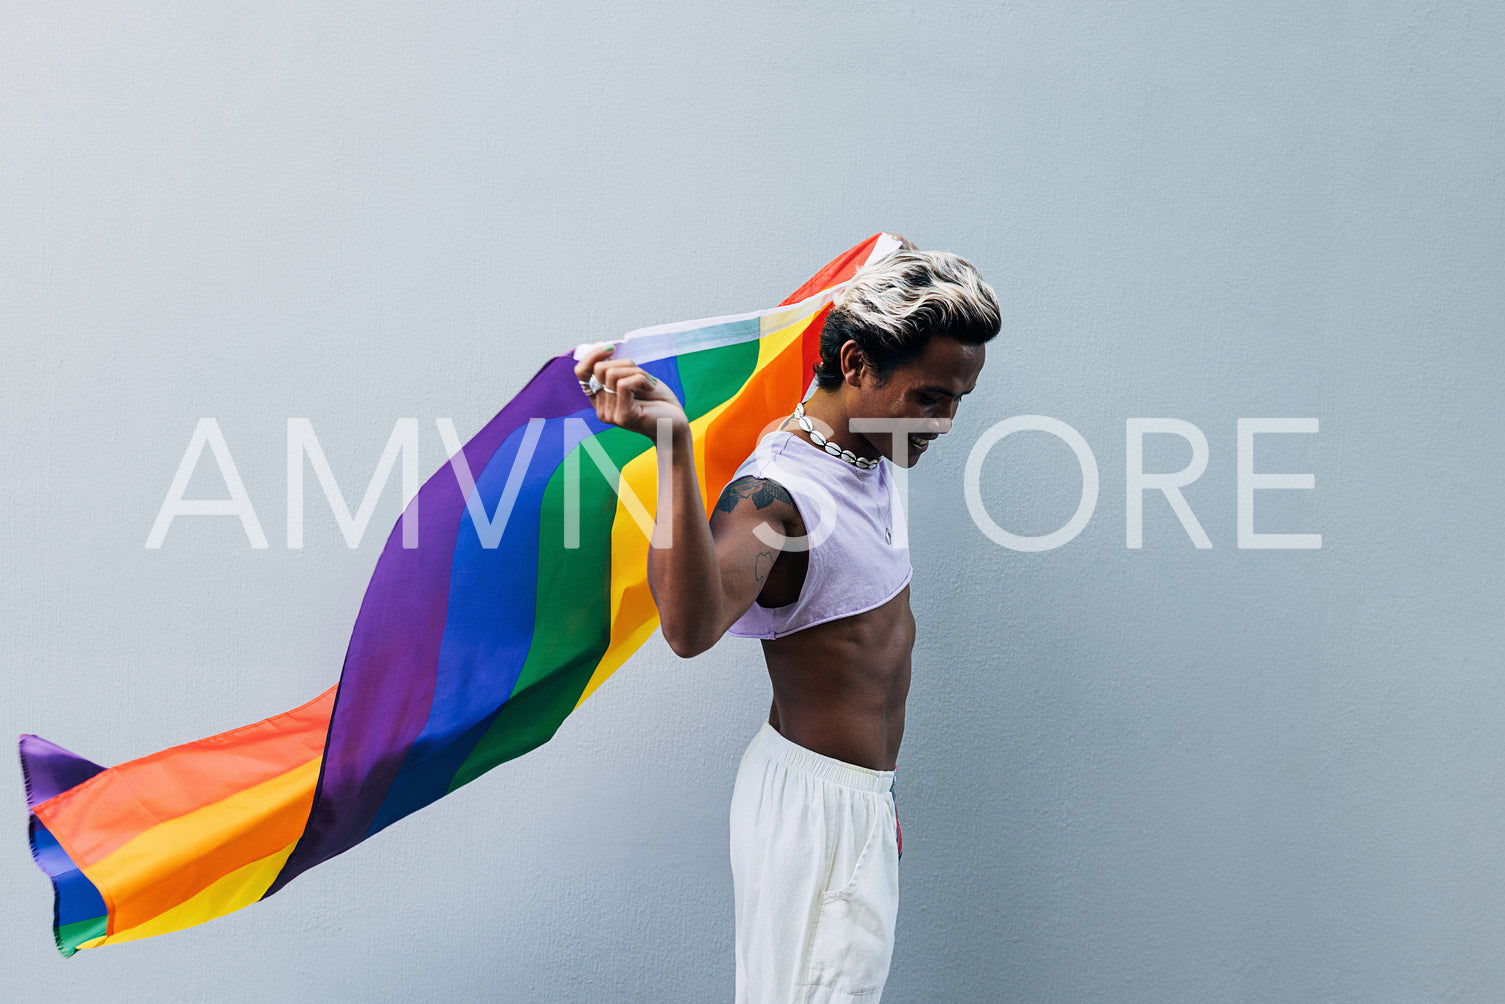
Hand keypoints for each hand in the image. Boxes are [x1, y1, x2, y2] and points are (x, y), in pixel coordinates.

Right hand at [573, 344, 687, 440]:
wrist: (675, 422)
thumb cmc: (657, 400)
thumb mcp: (634, 378)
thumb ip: (618, 369)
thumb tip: (606, 349)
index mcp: (599, 399)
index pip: (581, 372)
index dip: (593, 355)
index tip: (611, 348)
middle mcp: (600, 409)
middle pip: (600, 368)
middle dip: (625, 364)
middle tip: (643, 376)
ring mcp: (610, 414)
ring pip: (613, 374)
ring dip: (637, 372)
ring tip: (649, 383)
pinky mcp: (623, 416)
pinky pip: (624, 384)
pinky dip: (641, 379)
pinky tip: (651, 386)